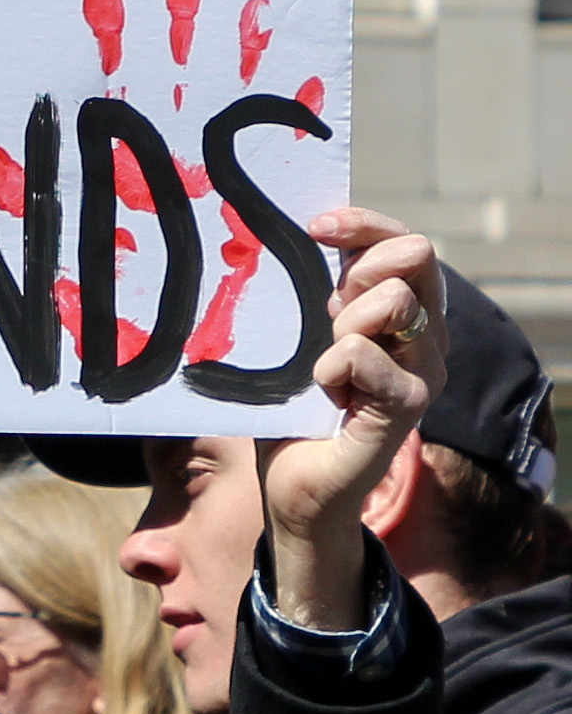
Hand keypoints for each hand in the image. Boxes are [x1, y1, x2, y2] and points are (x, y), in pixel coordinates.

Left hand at [260, 208, 445, 631]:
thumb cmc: (291, 411)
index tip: (315, 227)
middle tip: (325, 308)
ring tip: (322, 364)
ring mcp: (422, 370)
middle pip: (416, 256)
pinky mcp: (406, 406)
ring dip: (343, 320)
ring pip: (396, 301)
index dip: (364, 225)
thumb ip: (308, 296)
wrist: (292, 488)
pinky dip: (333, 366)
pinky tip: (322, 392)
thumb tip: (289, 238)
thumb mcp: (296, 340)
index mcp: (398, 313)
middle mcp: (424, 336)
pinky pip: (367, 356)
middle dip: (361, 268)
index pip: (402, 242)